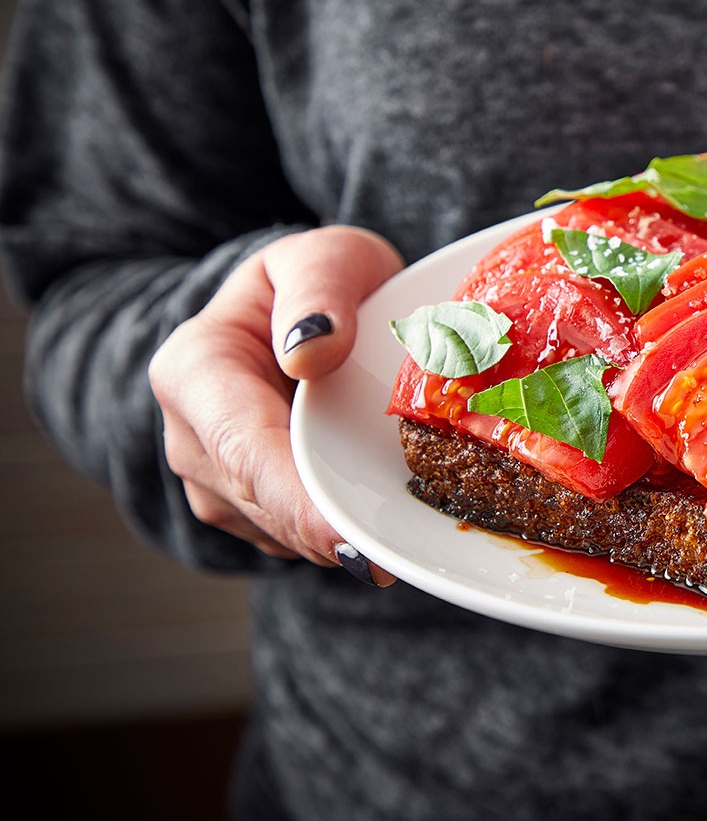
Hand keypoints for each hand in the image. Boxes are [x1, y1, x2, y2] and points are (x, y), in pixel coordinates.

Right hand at [148, 226, 404, 583]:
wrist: (307, 314)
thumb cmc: (318, 284)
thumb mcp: (324, 258)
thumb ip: (318, 290)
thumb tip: (310, 350)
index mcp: (194, 372)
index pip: (243, 449)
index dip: (296, 501)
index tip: (347, 539)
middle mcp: (192, 439)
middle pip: (263, 503)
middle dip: (326, 535)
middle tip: (391, 562)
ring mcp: (218, 483)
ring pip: (282, 531)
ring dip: (340, 539)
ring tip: (401, 538)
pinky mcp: (256, 511)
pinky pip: (300, 536)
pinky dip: (344, 533)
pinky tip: (386, 521)